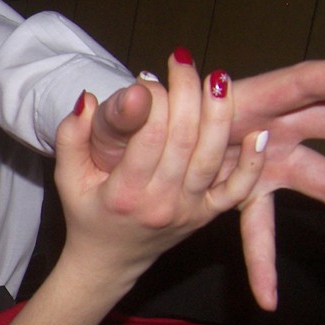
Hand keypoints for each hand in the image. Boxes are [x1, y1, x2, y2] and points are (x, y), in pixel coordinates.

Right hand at [58, 59, 266, 282]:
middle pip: (184, 140)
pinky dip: (252, 162)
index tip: (148, 77)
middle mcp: (160, 203)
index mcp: (124, 194)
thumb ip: (71, 136)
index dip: (154, 100)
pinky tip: (257, 131)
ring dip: (220, 114)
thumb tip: (88, 98)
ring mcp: (188, 211)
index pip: (149, 138)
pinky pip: (238, 190)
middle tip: (183, 63)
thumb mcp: (67, 177)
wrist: (108, 262)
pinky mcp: (207, 215)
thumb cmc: (87, 213)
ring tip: (219, 78)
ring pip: (213, 157)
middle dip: (187, 94)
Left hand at [91, 58, 324, 307]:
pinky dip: (260, 263)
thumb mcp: (115, 122)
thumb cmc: (119, 127)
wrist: (109, 155)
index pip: (309, 80)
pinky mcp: (247, 192)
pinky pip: (262, 231)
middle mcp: (270, 127)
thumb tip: (132, 91)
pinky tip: (265, 300)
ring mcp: (266, 162)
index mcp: (247, 98)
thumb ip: (122, 112)